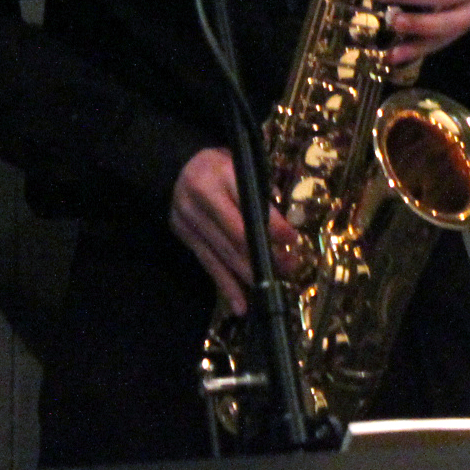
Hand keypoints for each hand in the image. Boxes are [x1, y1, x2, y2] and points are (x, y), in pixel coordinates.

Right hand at [169, 147, 300, 314]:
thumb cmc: (221, 165)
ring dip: (248, 276)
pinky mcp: (184, 236)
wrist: (176, 166)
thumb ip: (261, 193)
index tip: (293, 239)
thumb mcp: (243, 167)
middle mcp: (202, 199)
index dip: (274, 226)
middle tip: (289, 268)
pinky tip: (239, 304)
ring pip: (222, 255)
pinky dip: (224, 285)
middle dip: (265, 257)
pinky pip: (208, 264)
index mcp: (222, 175)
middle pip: (237, 236)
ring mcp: (189, 220)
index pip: (251, 206)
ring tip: (269, 292)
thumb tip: (285, 228)